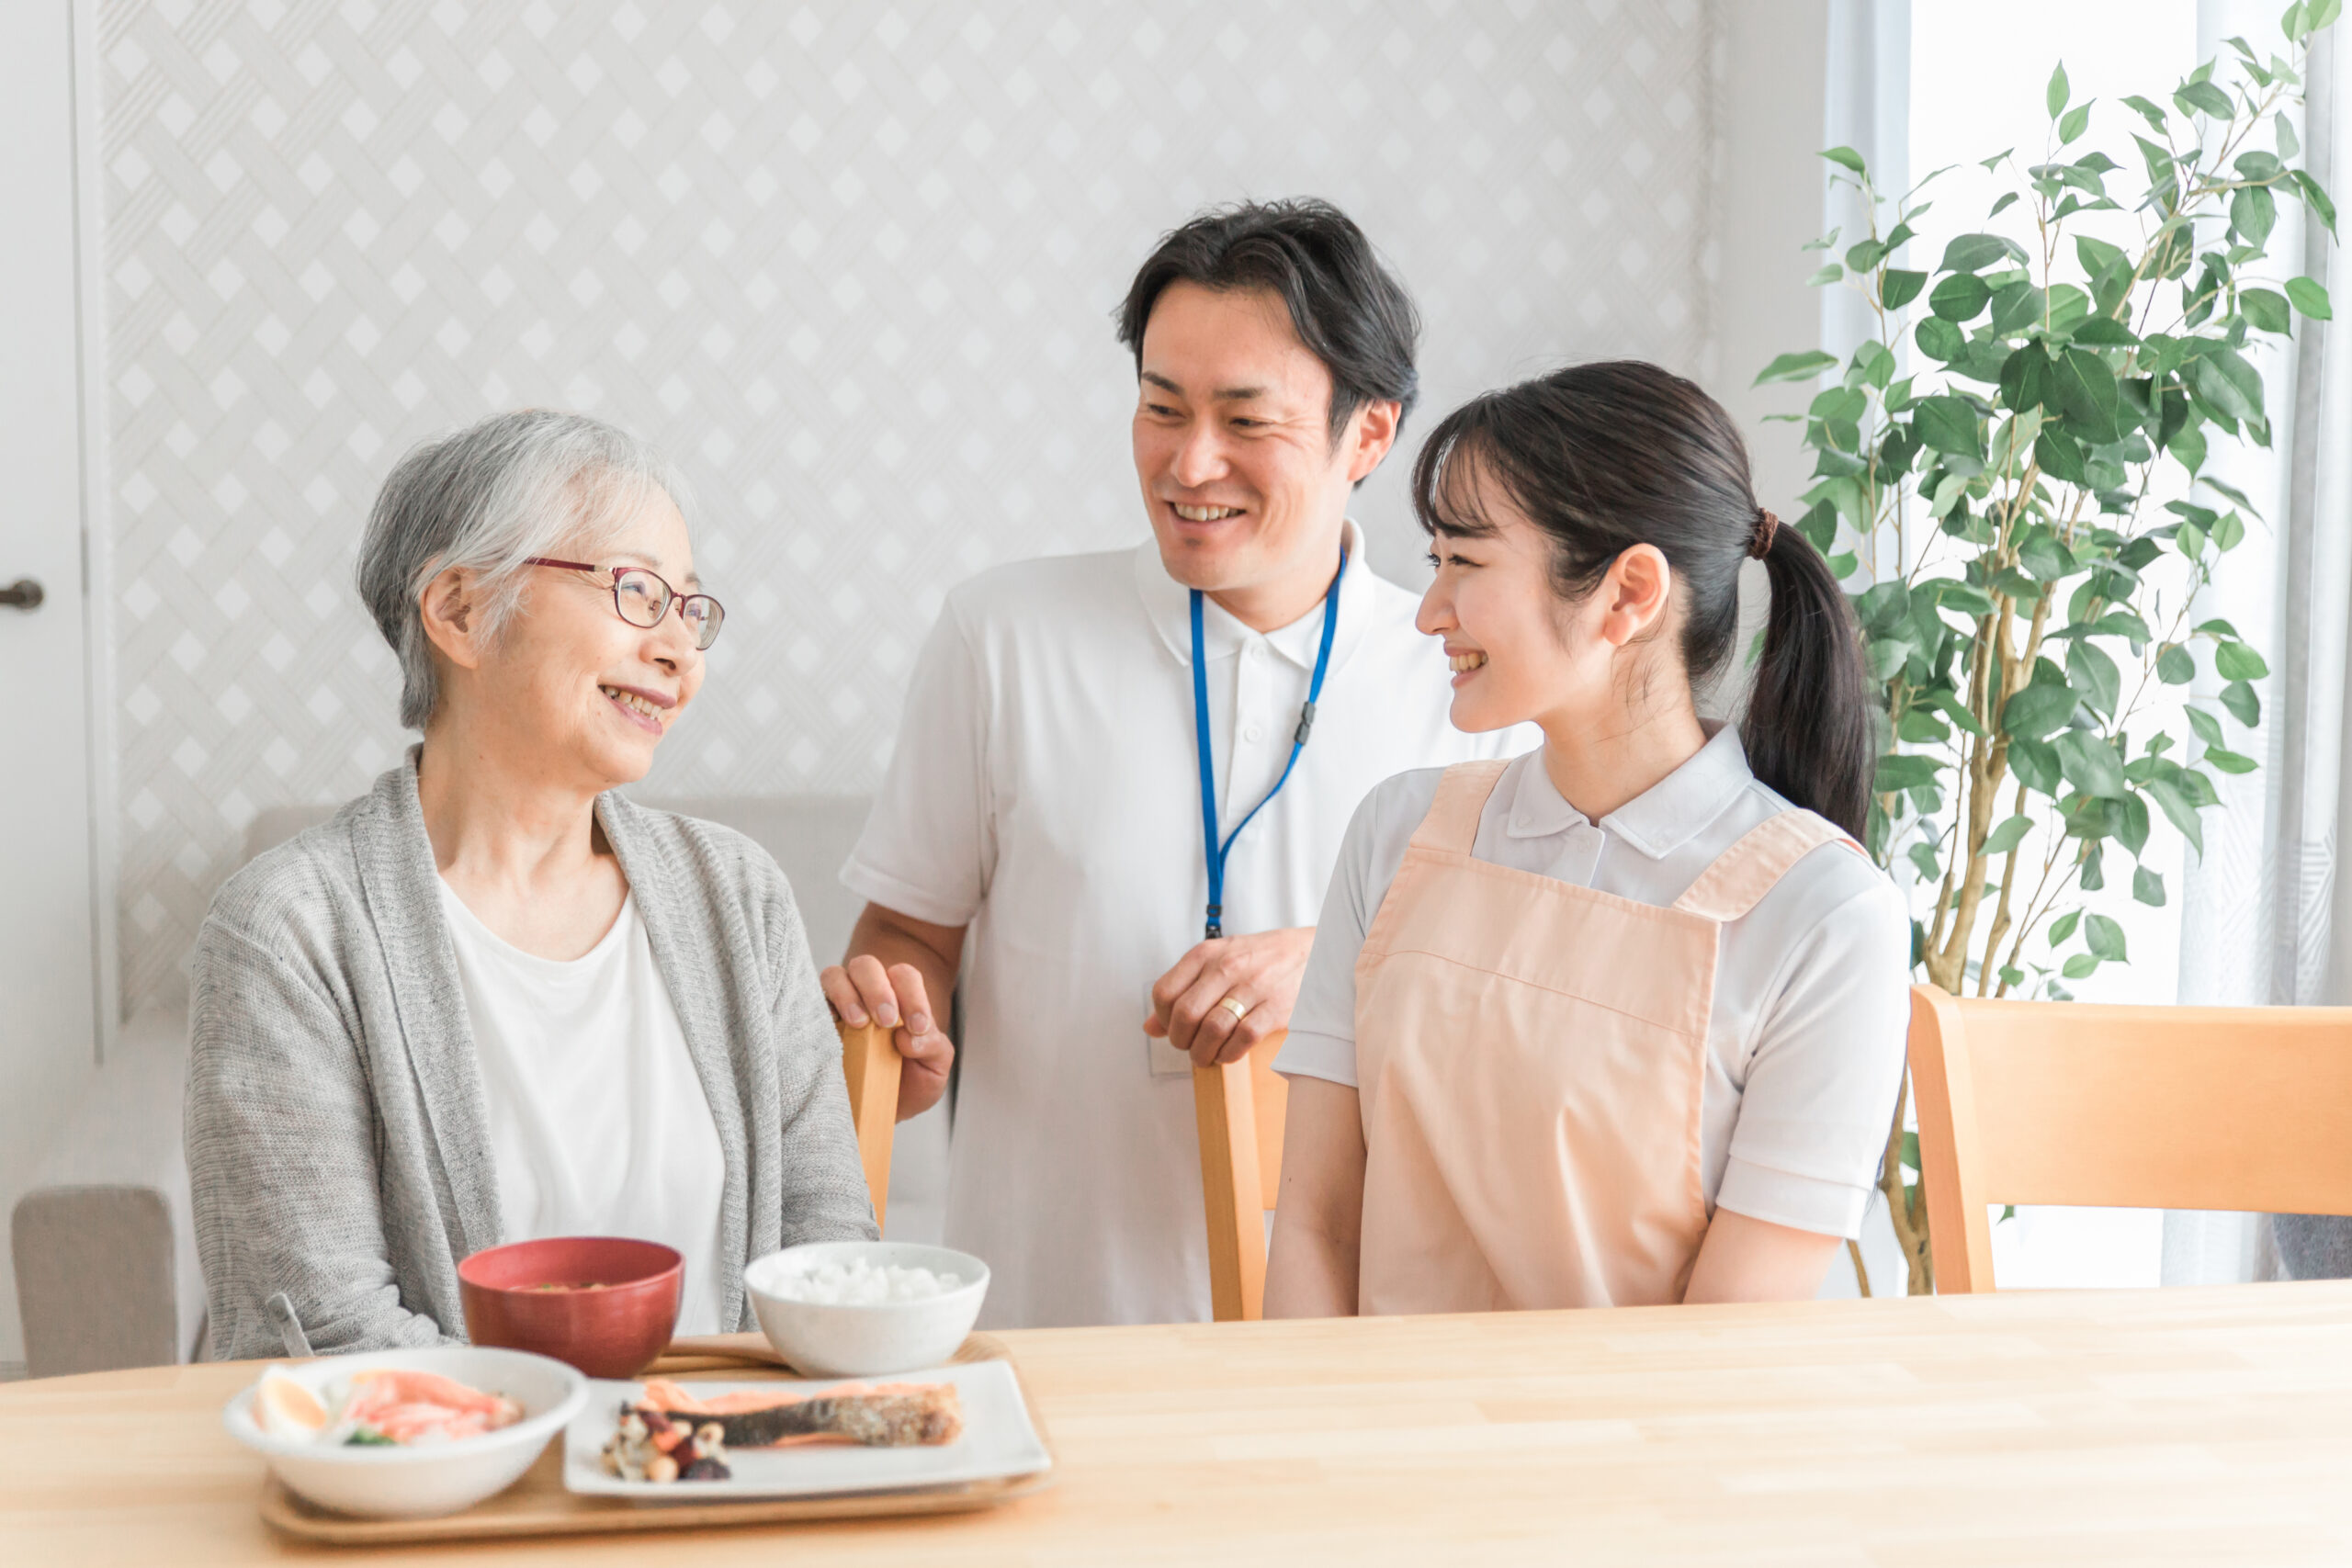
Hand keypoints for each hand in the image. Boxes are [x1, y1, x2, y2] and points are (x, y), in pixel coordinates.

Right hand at [820, 956, 954, 1119]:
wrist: (881, 1114)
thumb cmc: (910, 1083)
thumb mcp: (934, 1069)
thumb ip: (933, 1047)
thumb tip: (908, 1038)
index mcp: (899, 997)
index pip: (904, 977)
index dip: (912, 995)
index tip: (918, 1028)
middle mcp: (866, 993)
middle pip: (866, 966)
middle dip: (878, 990)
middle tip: (887, 1021)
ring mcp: (837, 1006)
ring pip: (834, 976)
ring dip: (847, 995)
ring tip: (859, 1023)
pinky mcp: (815, 1025)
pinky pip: (809, 1006)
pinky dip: (820, 1011)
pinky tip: (829, 1030)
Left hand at [1144, 926, 1317, 1068]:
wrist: (1311, 951)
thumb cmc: (1257, 958)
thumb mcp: (1216, 961)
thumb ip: (1182, 990)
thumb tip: (1150, 1027)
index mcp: (1206, 954)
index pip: (1164, 993)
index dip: (1163, 1019)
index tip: (1174, 1027)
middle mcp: (1226, 967)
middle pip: (1185, 1015)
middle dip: (1181, 1041)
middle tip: (1189, 1047)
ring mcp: (1253, 987)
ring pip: (1212, 1030)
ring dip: (1203, 1053)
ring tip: (1207, 1056)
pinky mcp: (1276, 1008)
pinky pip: (1243, 1039)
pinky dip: (1229, 1054)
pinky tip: (1229, 1053)